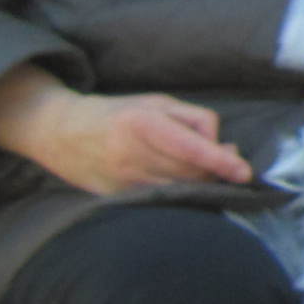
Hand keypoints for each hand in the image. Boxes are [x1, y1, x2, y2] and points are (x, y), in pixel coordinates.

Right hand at [0, 65, 251, 197]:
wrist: (60, 133)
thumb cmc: (118, 112)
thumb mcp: (158, 103)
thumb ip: (195, 121)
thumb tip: (225, 148)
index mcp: (140, 124)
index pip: (188, 147)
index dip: (218, 161)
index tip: (244, 172)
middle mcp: (130, 156)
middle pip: (188, 172)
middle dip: (216, 171)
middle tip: (230, 162)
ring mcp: (122, 181)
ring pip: (179, 190)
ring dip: (203, 183)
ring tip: (209, 168)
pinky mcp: (118, 198)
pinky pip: (162, 200)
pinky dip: (182, 193)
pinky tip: (186, 182)